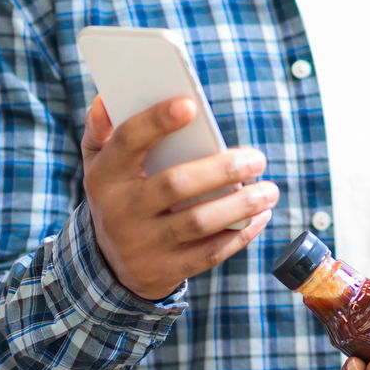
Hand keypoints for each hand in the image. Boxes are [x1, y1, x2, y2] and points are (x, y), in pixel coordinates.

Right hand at [81, 95, 277, 300]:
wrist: (110, 264)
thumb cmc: (119, 195)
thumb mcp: (100, 163)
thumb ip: (101, 129)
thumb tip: (105, 99)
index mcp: (105, 176)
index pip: (128, 142)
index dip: (156, 121)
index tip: (190, 105)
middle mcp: (120, 211)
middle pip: (174, 184)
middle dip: (221, 169)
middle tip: (257, 158)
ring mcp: (142, 244)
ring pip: (198, 222)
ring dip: (240, 206)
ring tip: (269, 190)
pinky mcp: (164, 270)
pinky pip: (208, 253)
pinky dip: (239, 235)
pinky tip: (260, 216)